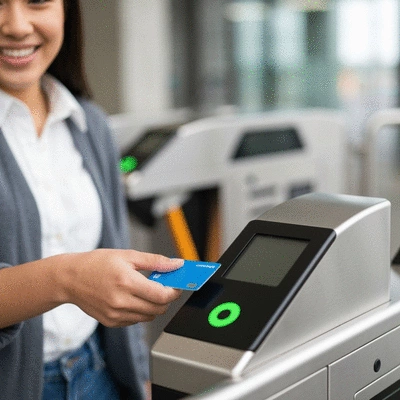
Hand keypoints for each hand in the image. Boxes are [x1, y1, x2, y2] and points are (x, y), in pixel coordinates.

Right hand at [59, 249, 183, 326]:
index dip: (174, 291)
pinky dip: (141, 311)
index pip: (162, 295)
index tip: (177, 285)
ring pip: (148, 317)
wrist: (69, 279)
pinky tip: (133, 298)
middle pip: (158, 309)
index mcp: (126, 282)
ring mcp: (115, 314)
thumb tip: (176, 264)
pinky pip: (136, 321)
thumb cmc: (97, 263)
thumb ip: (155, 260)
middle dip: (166, 298)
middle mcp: (121, 302)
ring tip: (146, 290)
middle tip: (163, 286)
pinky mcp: (111, 322)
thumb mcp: (127, 255)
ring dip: (154, 305)